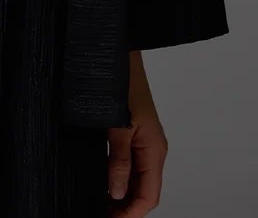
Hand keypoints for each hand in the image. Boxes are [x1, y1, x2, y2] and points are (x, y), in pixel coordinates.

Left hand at [107, 50, 165, 214]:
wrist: (119, 56)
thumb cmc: (124, 84)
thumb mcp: (119, 126)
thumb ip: (120, 162)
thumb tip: (118, 193)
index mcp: (155, 150)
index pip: (149, 196)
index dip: (131, 213)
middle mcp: (152, 150)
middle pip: (145, 192)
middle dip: (127, 209)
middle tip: (102, 215)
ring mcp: (144, 144)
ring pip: (138, 182)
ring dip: (123, 198)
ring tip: (102, 207)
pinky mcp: (133, 137)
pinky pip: (131, 168)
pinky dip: (120, 182)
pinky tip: (106, 186)